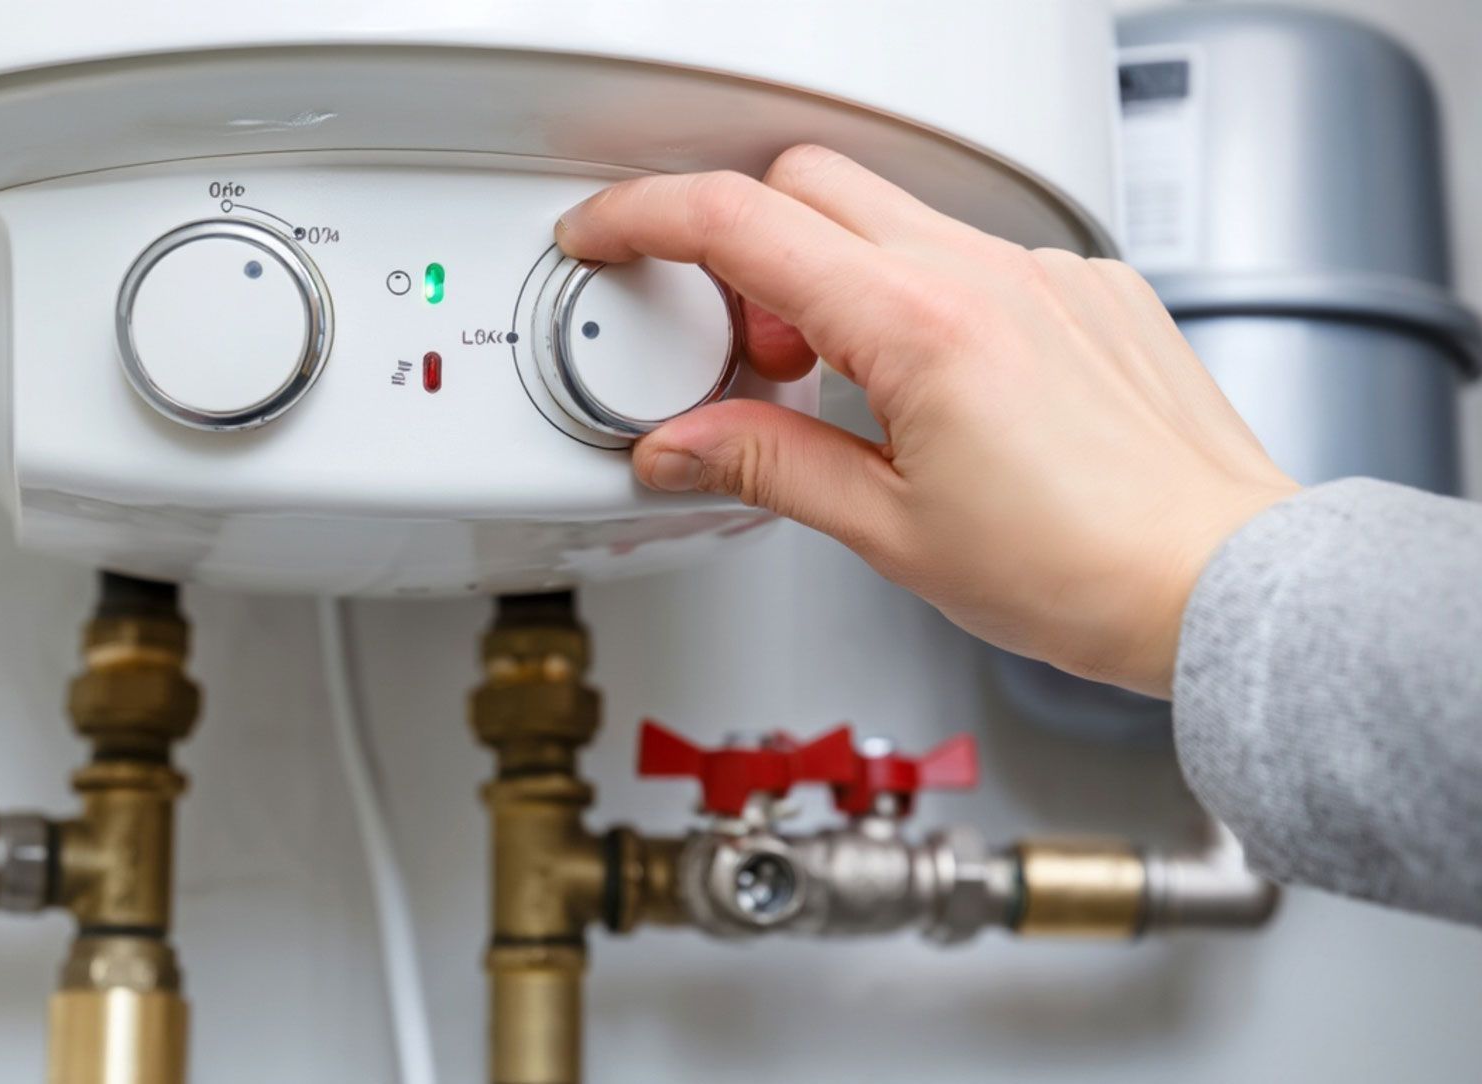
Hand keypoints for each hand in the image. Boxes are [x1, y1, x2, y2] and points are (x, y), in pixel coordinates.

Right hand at [555, 145, 1297, 696]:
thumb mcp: (890, 532)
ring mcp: (1042, 271)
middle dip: (742, 246)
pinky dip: (916, 294)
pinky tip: (934, 387)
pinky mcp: (1085, 288)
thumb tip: (679, 447)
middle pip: (807, 183)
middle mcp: (985, 272)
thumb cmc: (1083, 571)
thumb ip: (768, 468)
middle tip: (740, 350)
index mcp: (920, 325)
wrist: (1220, 582)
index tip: (601, 236)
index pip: (738, 223)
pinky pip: (969, 250)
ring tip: (842, 387)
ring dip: (830, 277)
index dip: (642, 219)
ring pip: (889, 214)